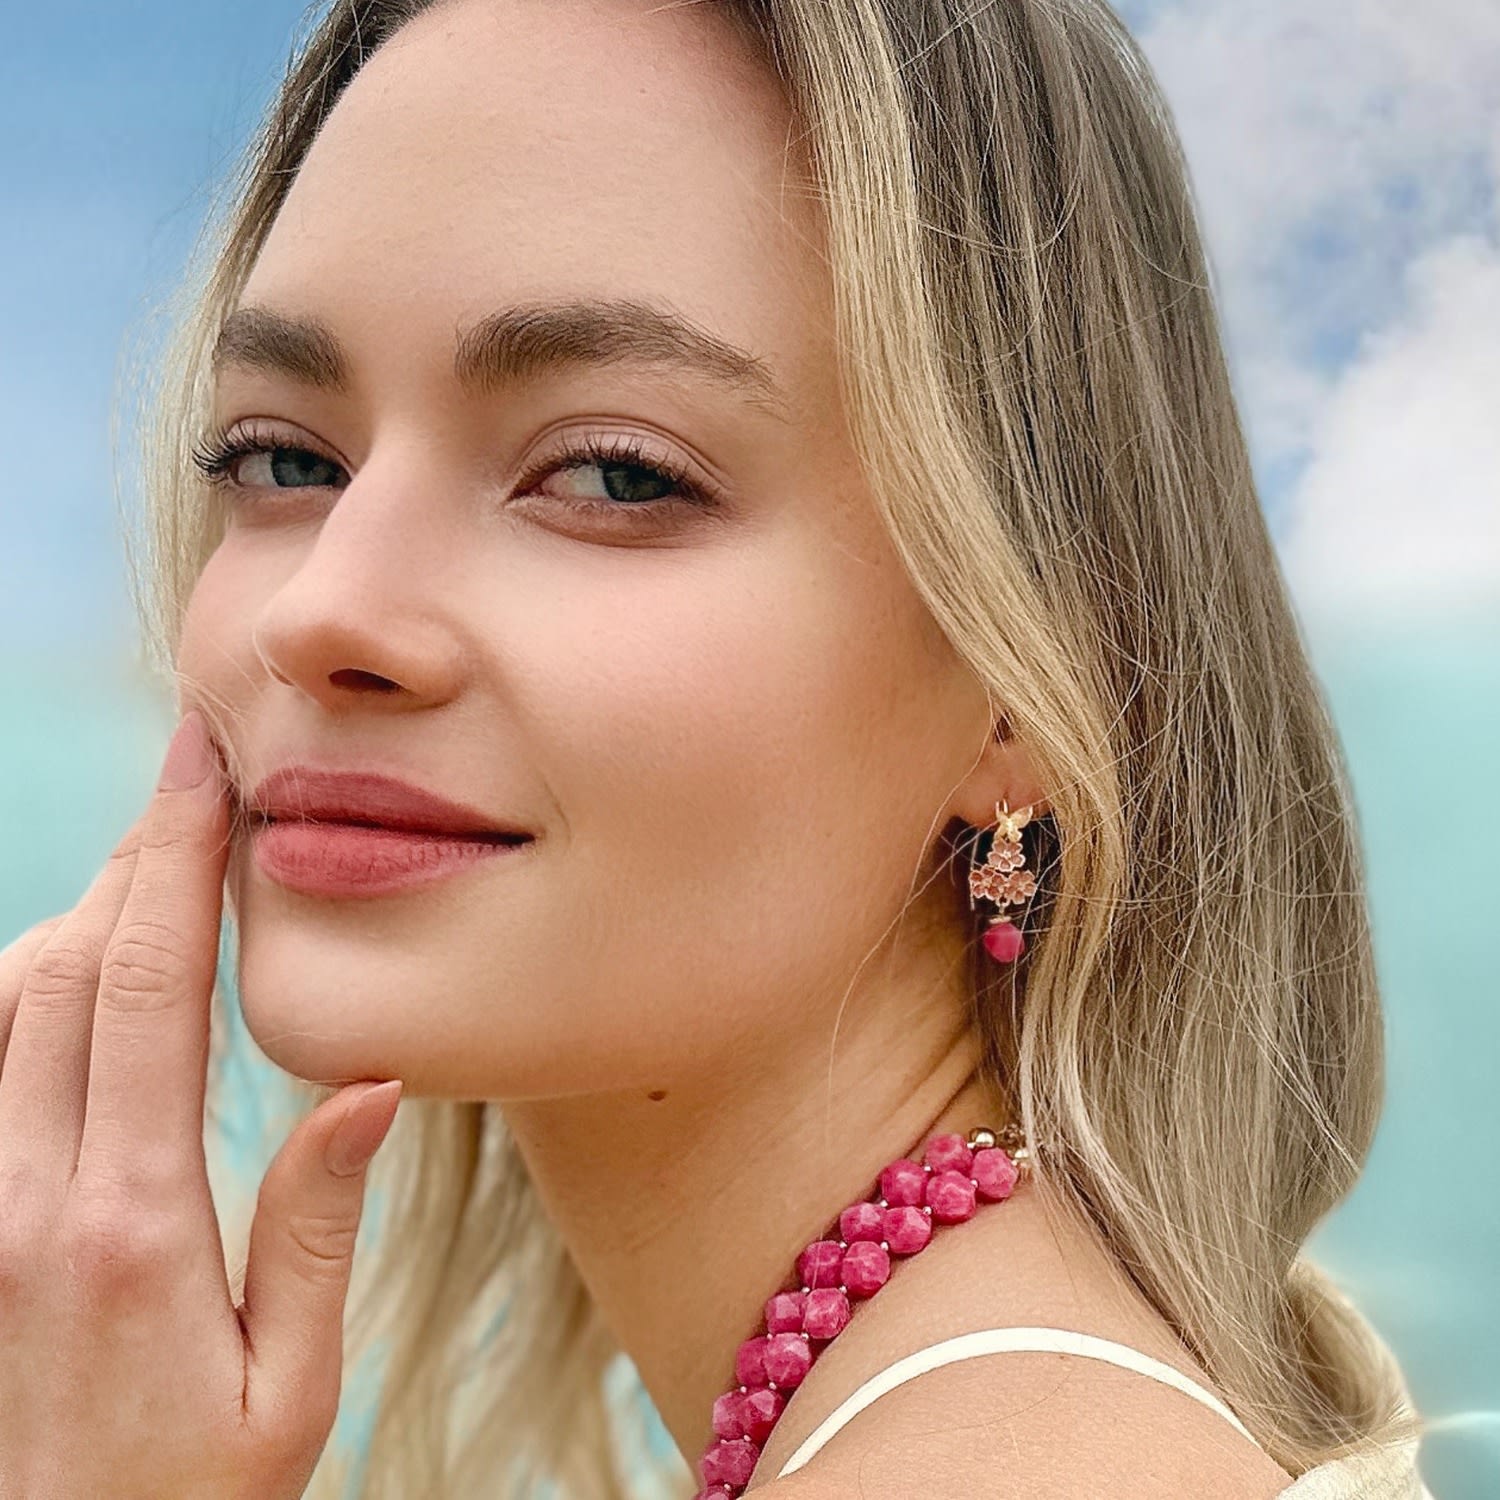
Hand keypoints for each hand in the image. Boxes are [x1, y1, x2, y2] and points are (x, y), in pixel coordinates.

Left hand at [0, 710, 401, 1499]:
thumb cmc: (188, 1495)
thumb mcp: (289, 1391)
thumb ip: (315, 1228)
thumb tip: (364, 1083)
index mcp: (132, 1223)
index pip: (147, 988)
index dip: (175, 858)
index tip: (206, 765)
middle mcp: (30, 1195)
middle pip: (68, 963)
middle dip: (136, 850)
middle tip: (197, 776)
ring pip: (8, 998)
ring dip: (84, 908)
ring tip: (163, 860)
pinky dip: (34, 978)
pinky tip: (91, 962)